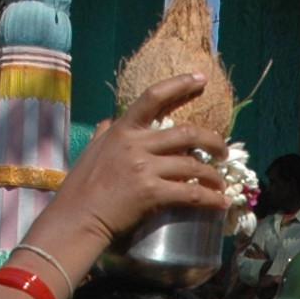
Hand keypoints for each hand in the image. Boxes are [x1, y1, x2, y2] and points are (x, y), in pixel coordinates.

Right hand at [52, 78, 228, 249]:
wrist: (77, 218)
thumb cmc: (81, 189)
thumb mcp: (92, 151)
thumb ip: (104, 134)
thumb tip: (109, 120)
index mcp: (121, 130)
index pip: (153, 97)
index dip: (180, 85)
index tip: (201, 80)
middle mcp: (135, 144)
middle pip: (186, 134)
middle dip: (212, 141)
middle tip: (223, 151)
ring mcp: (144, 167)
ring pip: (193, 165)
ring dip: (213, 175)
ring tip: (221, 184)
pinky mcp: (152, 192)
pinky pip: (191, 192)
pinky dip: (210, 198)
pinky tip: (220, 203)